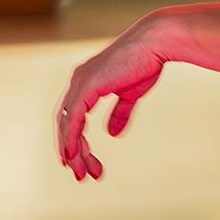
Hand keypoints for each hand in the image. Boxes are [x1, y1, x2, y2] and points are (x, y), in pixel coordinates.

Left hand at [55, 18, 168, 180]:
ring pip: (66, 125)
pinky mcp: (87, 86)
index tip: (80, 161)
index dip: (72, 140)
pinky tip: (74, 155)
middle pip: (64, 124)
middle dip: (72, 152)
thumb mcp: (130, 94)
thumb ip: (119, 112)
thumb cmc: (145, 63)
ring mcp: (80, 83)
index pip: (70, 116)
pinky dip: (71, 138)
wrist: (154, 44)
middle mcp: (78, 81)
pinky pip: (73, 118)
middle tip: (81, 175)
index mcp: (86, 82)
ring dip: (74, 152)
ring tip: (82, 173)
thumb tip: (113, 133)